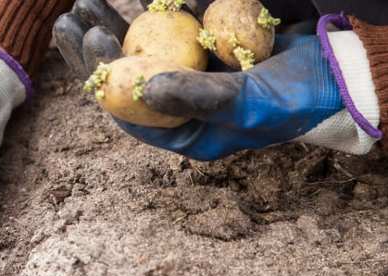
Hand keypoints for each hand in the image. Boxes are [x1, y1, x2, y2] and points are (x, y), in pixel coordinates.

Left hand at [53, 1, 370, 159]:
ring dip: (112, 23)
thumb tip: (144, 86)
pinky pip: (166, 28)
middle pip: (124, 75)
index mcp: (182, 132)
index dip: (104, 75)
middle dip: (96, 47)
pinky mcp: (201, 48)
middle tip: (71, 19)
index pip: (129, 107)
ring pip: (138, 48)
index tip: (92, 42)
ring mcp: (188, 74)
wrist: (336, 73)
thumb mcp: (248, 104)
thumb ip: (198, 97)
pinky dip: (149, 10)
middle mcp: (178, 105)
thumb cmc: (296, 100)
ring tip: (83, 3)